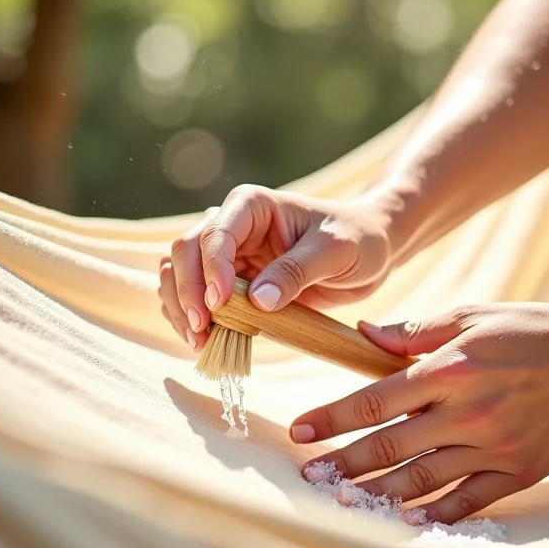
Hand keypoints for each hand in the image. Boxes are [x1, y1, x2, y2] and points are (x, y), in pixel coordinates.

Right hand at [158, 185, 390, 350]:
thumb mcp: (336, 251)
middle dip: (186, 293)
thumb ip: (297, 271)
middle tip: (201, 332)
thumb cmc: (357, 238)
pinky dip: (190, 318)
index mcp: (251, 206)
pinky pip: (195, 298)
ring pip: (179, 275)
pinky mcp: (230, 282)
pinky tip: (205, 340)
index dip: (211, 271)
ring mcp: (227, 255)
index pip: (215, 234)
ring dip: (180, 308)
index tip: (220, 305)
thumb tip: (258, 301)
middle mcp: (230, 225)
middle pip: (184, 253)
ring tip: (200, 342)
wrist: (369, 249)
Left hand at [291, 301, 548, 523]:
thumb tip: (362, 332)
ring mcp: (494, 445)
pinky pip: (471, 500)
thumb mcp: (469, 316)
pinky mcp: (521, 470)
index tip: (299, 430)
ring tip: (341, 500)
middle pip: (389, 446)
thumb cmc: (528, 328)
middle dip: (342, 462)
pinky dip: (437, 513)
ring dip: (377, 493)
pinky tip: (407, 520)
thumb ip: (413, 332)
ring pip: (423, 478)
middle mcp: (467, 411)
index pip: (374, 400)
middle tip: (307, 475)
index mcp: (448, 370)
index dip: (332, 417)